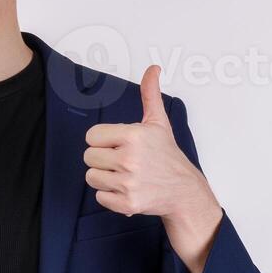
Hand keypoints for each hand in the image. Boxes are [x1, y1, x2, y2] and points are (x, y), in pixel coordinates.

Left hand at [83, 65, 222, 272]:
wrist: (183, 191)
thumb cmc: (167, 156)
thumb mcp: (158, 122)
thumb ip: (150, 94)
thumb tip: (153, 68)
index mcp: (133, 136)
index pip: (92, 136)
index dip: (103, 140)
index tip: (119, 144)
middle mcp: (130, 159)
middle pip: (89, 157)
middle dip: (103, 159)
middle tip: (123, 161)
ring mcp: (128, 183)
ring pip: (91, 177)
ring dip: (105, 178)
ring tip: (125, 175)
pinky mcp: (127, 204)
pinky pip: (100, 197)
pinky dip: (111, 196)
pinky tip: (127, 189)